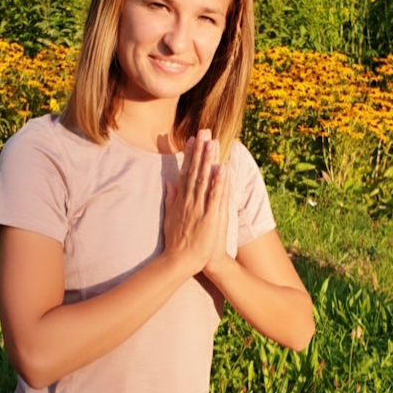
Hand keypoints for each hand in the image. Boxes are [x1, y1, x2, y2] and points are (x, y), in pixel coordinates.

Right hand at [162, 129, 227, 272]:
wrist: (180, 261)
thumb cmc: (177, 242)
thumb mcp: (170, 217)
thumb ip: (170, 200)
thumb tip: (170, 184)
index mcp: (181, 199)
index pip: (186, 172)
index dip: (191, 155)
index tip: (194, 139)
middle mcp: (189, 200)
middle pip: (196, 170)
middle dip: (201, 150)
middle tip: (204, 131)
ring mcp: (198, 207)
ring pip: (205, 179)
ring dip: (208, 160)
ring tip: (213, 142)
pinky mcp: (209, 217)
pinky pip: (214, 197)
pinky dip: (218, 183)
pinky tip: (221, 169)